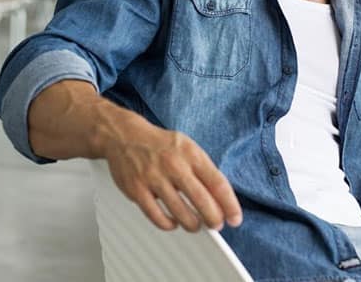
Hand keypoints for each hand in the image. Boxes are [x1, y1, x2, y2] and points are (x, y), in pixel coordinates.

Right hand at [103, 114, 242, 231]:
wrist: (125, 136)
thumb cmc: (161, 145)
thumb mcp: (188, 148)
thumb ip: (203, 170)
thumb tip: (220, 198)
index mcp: (191, 154)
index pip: (217, 183)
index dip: (229, 204)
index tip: (235, 218)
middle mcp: (174, 165)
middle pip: (201, 200)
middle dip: (213, 218)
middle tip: (216, 225)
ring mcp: (154, 178)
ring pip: (179, 212)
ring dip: (192, 224)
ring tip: (195, 225)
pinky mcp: (137, 189)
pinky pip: (156, 216)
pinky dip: (168, 224)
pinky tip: (173, 223)